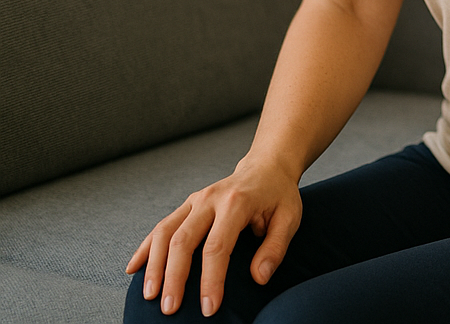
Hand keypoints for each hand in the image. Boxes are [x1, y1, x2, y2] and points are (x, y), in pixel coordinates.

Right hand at [125, 156, 301, 316]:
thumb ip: (275, 248)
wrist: (266, 167)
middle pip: (183, 240)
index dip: (210, 279)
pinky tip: (133, 269)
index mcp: (237, 202)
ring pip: (165, 232)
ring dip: (154, 265)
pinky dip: (145, 247)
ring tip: (149, 295)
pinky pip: (160, 226)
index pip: (217, 246)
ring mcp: (194, 200)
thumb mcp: (289, 218)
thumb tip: (259, 278)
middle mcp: (210, 199)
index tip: (209, 307)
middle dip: (174, 277)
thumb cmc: (279, 196)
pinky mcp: (186, 205)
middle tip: (170, 309)